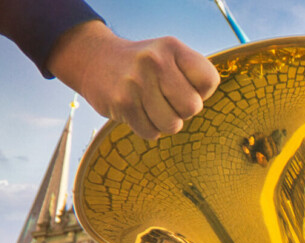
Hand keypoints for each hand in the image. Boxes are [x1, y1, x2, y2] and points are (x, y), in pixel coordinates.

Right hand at [48, 21, 219, 139]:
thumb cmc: (143, 65)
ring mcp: (137, 83)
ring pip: (172, 125)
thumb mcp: (169, 55)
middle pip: (192, 107)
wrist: (94, 59)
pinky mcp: (122, 104)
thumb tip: (199, 105)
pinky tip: (138, 111)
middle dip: (183, 110)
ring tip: (152, 106)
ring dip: (165, 123)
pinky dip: (148, 128)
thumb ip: (192, 76)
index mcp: (172, 47)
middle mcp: (155, 61)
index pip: (209, 80)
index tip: (186, 87)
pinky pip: (151, 133)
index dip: (202, 92)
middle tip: (167, 100)